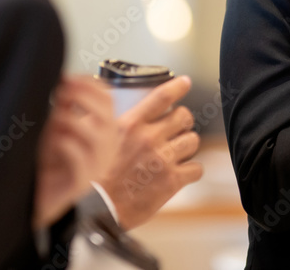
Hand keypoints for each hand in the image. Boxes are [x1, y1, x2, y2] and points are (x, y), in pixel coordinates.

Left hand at [33, 76, 117, 228]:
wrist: (39, 202)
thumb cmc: (48, 167)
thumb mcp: (54, 130)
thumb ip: (61, 109)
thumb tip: (63, 82)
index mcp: (101, 133)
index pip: (108, 100)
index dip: (89, 85)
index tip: (67, 77)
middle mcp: (104, 149)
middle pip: (106, 114)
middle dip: (83, 97)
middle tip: (61, 91)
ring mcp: (95, 167)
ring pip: (97, 137)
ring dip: (74, 121)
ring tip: (55, 117)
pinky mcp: (81, 184)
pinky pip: (81, 161)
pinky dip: (68, 146)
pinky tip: (55, 141)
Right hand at [97, 75, 203, 228]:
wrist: (97, 207)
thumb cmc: (93, 175)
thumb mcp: (94, 138)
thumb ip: (103, 119)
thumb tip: (103, 103)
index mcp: (130, 124)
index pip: (161, 96)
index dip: (177, 87)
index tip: (185, 82)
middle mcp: (149, 137)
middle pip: (184, 116)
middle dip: (182, 122)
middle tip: (175, 130)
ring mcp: (163, 158)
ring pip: (193, 140)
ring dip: (186, 146)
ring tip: (176, 153)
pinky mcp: (172, 180)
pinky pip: (197, 168)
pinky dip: (191, 171)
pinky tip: (180, 173)